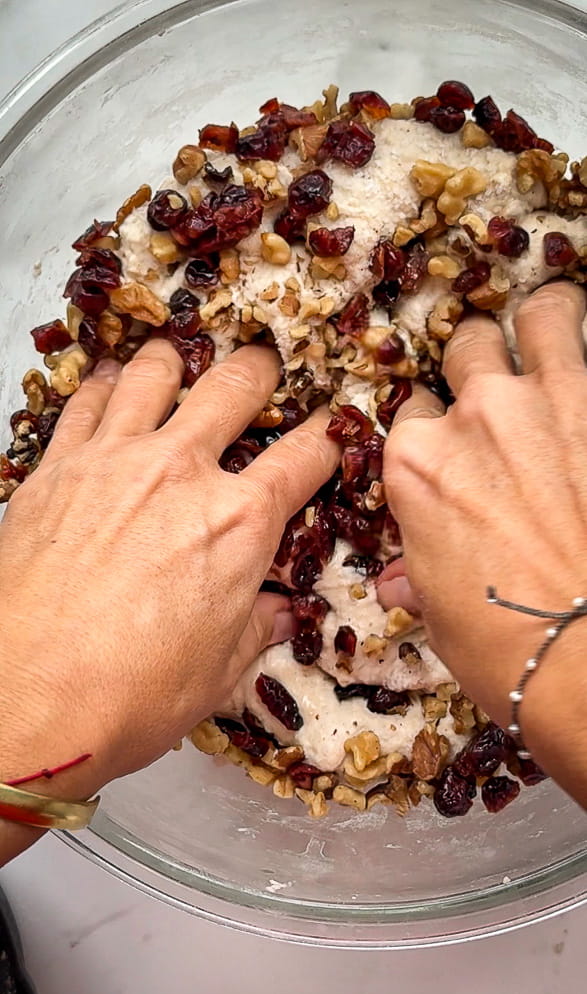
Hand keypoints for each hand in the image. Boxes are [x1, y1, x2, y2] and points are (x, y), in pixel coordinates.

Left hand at [0, 339, 338, 805]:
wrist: (24, 703)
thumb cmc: (129, 696)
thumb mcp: (219, 671)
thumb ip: (256, 627)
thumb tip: (277, 612)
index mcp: (239, 523)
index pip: (305, 456)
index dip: (329, 436)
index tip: (333, 428)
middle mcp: (180, 473)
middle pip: (234, 386)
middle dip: (259, 370)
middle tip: (262, 367)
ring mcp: (114, 461)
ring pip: (153, 372)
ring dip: (177, 361)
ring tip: (182, 360)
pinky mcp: (56, 468)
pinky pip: (84, 402)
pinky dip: (103, 385)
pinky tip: (108, 387)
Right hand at [383, 282, 586, 803]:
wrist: (584, 659)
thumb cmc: (504, 648)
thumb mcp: (440, 613)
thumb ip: (417, 571)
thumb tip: (400, 579)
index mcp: (417, 465)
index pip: (413, 411)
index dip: (434, 424)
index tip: (452, 442)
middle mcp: (475, 417)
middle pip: (466, 347)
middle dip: (478, 364)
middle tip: (501, 395)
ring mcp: (547, 402)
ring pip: (542, 314)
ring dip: (543, 325)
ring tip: (555, 341)